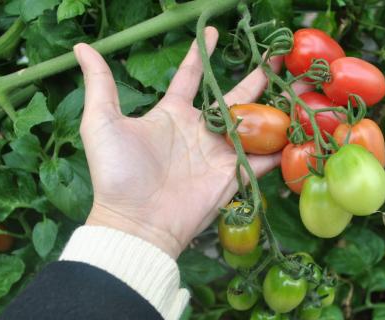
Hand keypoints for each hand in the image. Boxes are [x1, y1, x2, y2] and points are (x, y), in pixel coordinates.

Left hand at [74, 27, 281, 258]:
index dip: (201, 54)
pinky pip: (263, 157)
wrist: (136, 222)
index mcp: (172, 113)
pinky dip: (282, 146)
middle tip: (277, 55)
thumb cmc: (116, 172)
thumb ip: (100, 84)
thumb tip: (82, 47)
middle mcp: (199, 130)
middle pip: (234, 95)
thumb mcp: (101, 122)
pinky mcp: (233, 174)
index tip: (214, 31)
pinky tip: (302, 128)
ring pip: (254, 122)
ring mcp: (218, 152)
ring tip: (299, 85)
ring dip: (276, 105)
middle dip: (256, 75)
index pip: (190, 76)